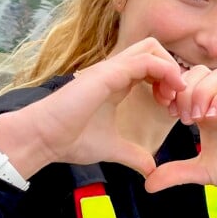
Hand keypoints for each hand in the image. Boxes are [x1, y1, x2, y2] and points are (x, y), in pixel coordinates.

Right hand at [0, 38, 185, 177]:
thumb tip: (151, 170)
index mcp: (116, 82)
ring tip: (172, 96)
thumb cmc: (70, 139)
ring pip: (152, 48)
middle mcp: (115, 71)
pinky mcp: (108, 74)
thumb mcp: (112, 148)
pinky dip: (164, 71)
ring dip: (170, 69)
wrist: (43, 138)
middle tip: (173, 98)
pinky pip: (145, 60)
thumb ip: (133, 155)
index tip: (169, 107)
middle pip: (154, 49)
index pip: (150, 65)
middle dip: (172, 69)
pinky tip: (168, 93)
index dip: (167, 81)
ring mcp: (111, 69)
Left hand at [144, 65, 216, 194]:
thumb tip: (147, 185)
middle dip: (185, 89)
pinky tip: (212, 119)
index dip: (172, 91)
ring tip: (195, 118)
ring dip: (201, 92)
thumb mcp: (203, 172)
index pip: (186, 83)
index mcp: (208, 110)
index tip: (165, 111)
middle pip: (199, 72)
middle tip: (181, 116)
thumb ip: (177, 173)